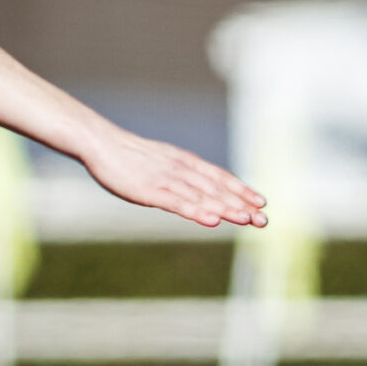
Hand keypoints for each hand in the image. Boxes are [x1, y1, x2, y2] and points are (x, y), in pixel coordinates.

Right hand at [79, 130, 268, 228]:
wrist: (103, 144)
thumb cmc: (130, 155)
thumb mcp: (162, 160)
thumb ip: (181, 173)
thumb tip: (194, 184)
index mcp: (186, 162)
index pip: (220, 177)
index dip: (242, 190)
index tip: (262, 202)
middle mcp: (182, 169)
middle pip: (217, 189)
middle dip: (242, 205)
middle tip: (264, 220)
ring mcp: (167, 180)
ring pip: (202, 197)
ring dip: (227, 210)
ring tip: (247, 221)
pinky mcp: (151, 192)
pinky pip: (178, 204)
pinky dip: (197, 212)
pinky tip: (212, 221)